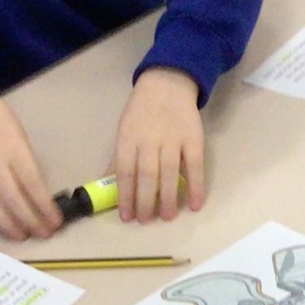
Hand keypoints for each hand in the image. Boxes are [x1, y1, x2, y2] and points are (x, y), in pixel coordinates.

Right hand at [0, 76, 59, 240]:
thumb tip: (39, 196)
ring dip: (7, 225)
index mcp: (13, 149)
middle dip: (30, 220)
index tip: (56, 222)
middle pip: (12, 199)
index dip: (44, 206)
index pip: (31, 184)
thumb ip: (27, 166)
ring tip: (22, 236)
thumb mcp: (21, 138)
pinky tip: (1, 226)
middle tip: (44, 234)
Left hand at [112, 67, 204, 223]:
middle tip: (146, 221)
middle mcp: (149, 139)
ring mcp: (173, 138)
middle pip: (147, 175)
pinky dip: (196, 186)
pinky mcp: (194, 138)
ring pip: (170, 172)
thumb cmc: (142, 111)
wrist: (167, 83)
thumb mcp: (124, 130)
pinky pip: (195, 166)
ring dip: (169, 198)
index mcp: (128, 138)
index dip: (125, 195)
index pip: (124, 171)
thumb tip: (108, 185)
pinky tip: (196, 204)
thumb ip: (120, 157)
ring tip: (167, 217)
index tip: (127, 216)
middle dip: (145, 201)